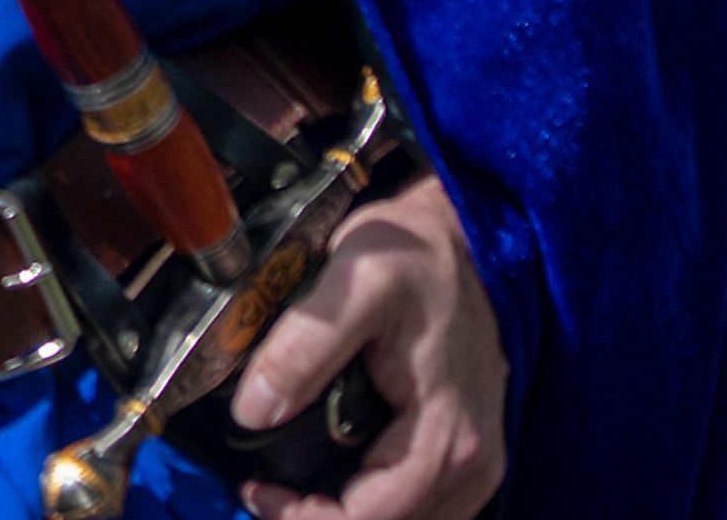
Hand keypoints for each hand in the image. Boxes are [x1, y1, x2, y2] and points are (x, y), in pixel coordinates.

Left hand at [233, 172, 510, 519]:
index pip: (370, 519)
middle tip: (264, 490)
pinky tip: (333, 479)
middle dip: (320, 519)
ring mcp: (475, 460)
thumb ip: (301, 347)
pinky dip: (375, 504)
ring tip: (291, 489)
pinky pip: (422, 504)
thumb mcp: (353, 280)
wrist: (462, 235)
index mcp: (447, 435)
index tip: (256, 489)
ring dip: (347, 515)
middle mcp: (473, 462)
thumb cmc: (415, 254)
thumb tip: (250, 411)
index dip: (304, 517)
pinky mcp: (467, 449)